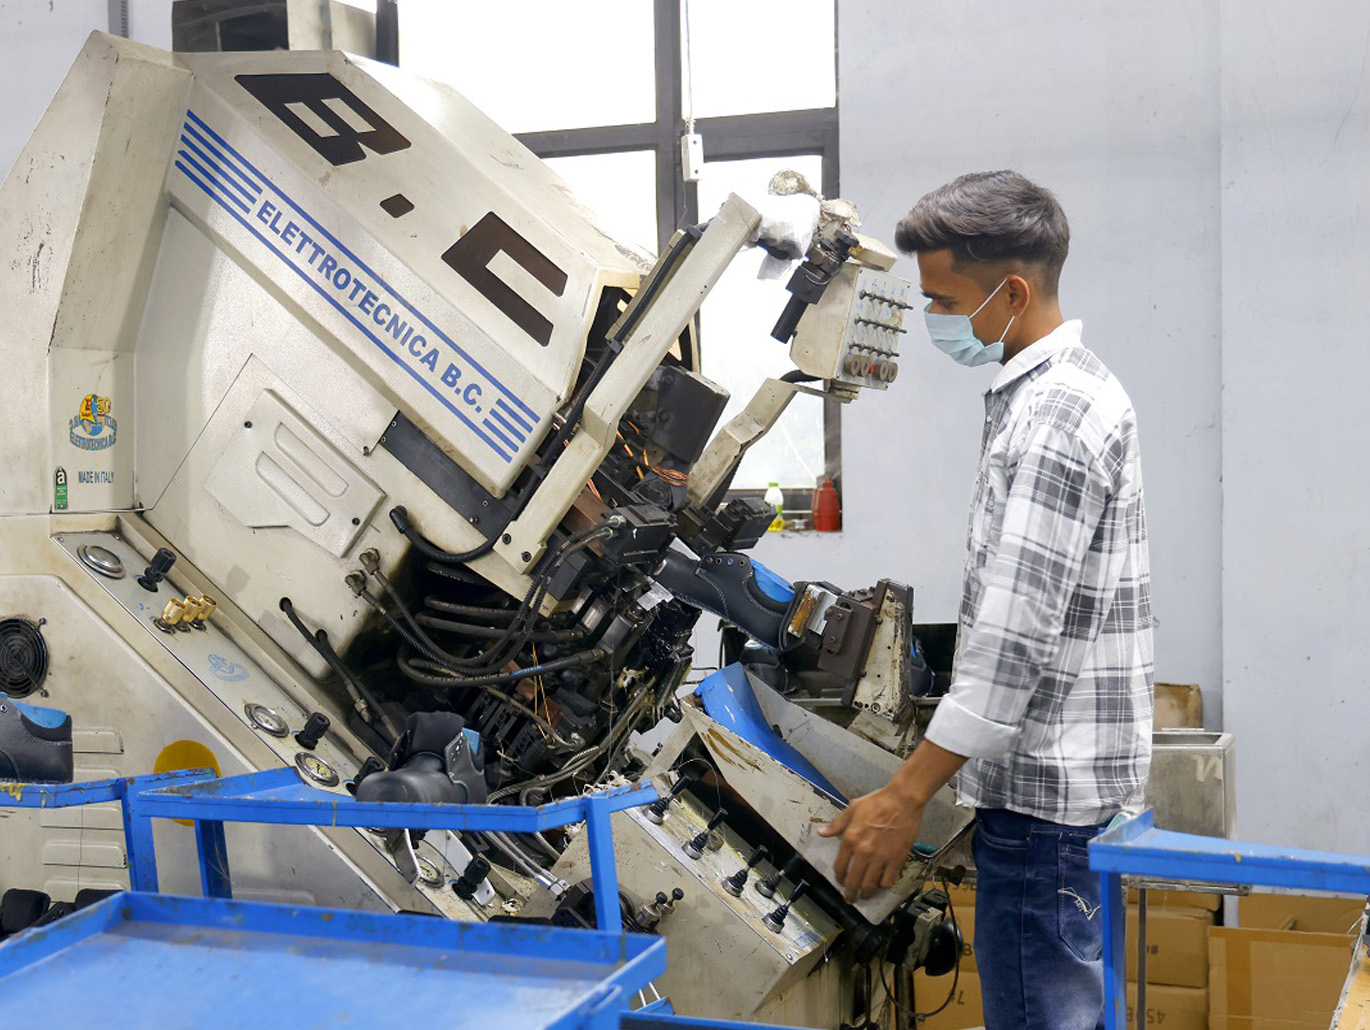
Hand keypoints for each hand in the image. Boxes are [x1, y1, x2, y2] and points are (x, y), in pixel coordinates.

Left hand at [818, 785, 923, 901]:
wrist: (902, 801)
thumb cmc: (876, 802)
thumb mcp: (852, 809)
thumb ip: (837, 824)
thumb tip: (821, 833)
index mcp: (850, 839)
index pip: (840, 867)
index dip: (839, 878)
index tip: (841, 881)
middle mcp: (863, 852)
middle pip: (854, 881)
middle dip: (850, 894)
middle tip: (850, 899)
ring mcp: (881, 858)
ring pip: (870, 885)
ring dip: (866, 893)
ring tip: (865, 895)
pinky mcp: (896, 860)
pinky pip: (888, 881)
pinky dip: (883, 886)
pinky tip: (881, 884)